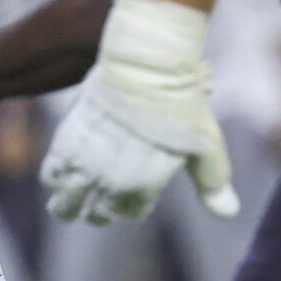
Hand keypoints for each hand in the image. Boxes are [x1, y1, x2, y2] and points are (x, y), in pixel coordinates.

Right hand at [40, 0, 238, 225]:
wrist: (147, 64)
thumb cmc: (181, 103)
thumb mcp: (206, 146)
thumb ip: (213, 184)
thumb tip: (229, 214)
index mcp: (145, 185)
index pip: (129, 213)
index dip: (130, 205)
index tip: (129, 194)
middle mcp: (113, 181)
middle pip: (96, 216)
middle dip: (97, 212)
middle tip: (96, 204)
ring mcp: (87, 163)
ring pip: (66, 205)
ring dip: (67, 206)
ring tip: (69, 202)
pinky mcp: (67, 142)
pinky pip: (51, 176)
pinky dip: (55, 180)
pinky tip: (62, 174)